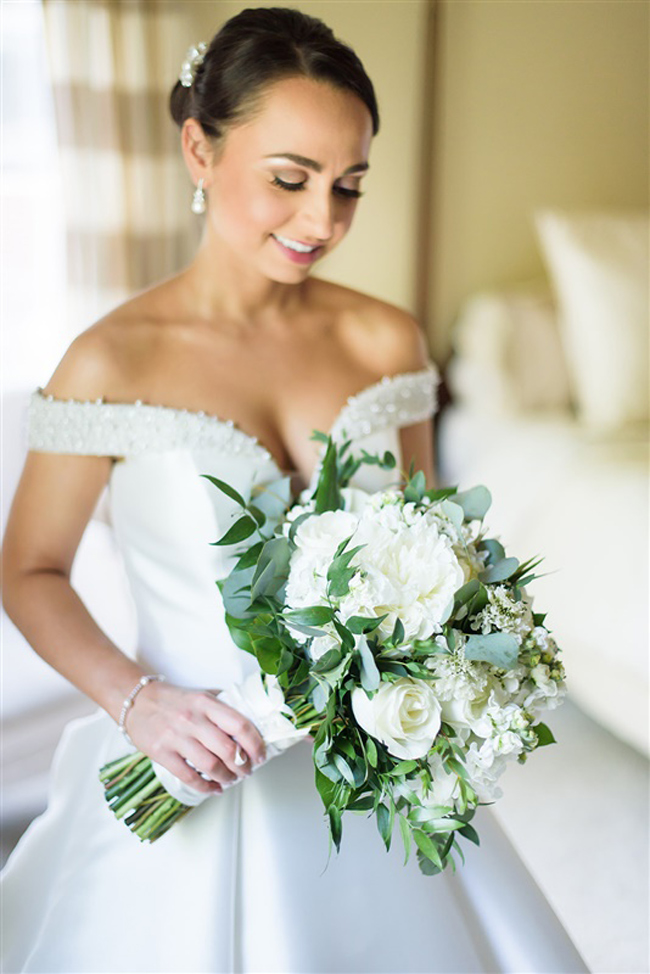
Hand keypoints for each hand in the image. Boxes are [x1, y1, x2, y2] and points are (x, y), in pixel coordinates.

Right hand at [124, 681, 266, 793]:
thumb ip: (222, 708)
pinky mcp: (162, 753)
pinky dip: (206, 787)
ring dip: (227, 777)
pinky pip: (188, 776)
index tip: (261, 755)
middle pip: (228, 749)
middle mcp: (192, 719)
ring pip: (210, 765)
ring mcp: (176, 736)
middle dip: (243, 765)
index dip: (255, 744)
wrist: (136, 701)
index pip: (239, 724)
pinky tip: (214, 788)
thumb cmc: (173, 700)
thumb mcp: (200, 695)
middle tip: (247, 771)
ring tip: (232, 779)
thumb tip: (248, 726)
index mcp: (206, 703)